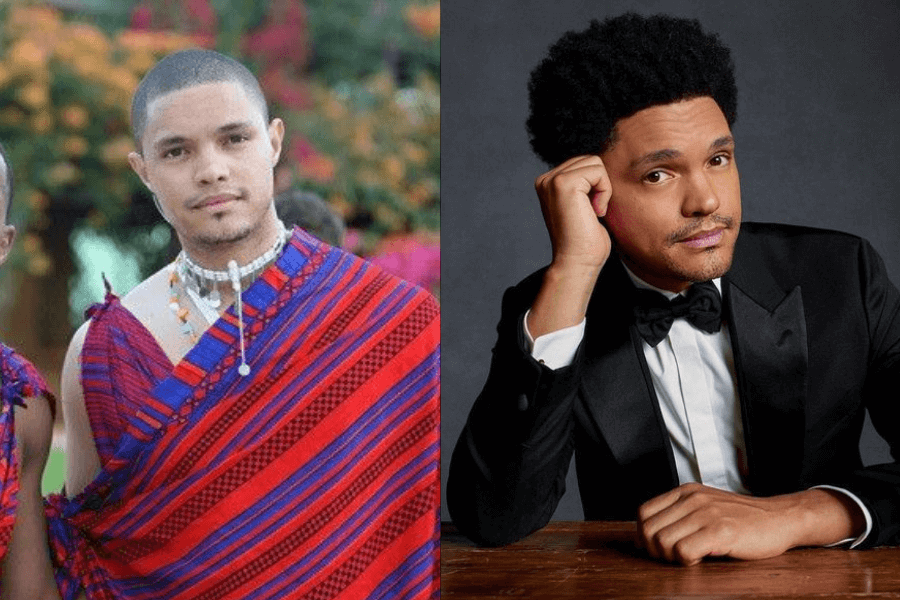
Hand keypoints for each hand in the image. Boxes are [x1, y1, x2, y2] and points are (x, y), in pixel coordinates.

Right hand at [534, 155, 612, 270]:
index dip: (595, 186)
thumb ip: (585, 184)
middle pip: (590, 160)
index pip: (584, 164)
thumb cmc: (585, 241)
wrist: (577, 262)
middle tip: (592, 213)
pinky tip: (595, 212)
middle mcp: (545, 179)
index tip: (588, 212)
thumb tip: (600, 166)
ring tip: (593, 212)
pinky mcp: (563, 183)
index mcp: (547, 184)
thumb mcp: (582, 205)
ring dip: (603, 189)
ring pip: (595, 163)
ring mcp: (552, 180)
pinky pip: (599, 171)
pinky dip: (604, 192)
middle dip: (600, 185)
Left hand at [636, 483, 862, 565]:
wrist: (780, 519)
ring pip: (662, 541)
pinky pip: (683, 550)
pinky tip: (701, 558)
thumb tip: (648, 535)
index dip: (644, 535)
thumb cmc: (742, 519)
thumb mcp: (705, 507)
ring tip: (689, 557)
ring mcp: (706, 513)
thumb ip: (680, 515)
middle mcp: (692, 498)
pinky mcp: (721, 531)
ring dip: (671, 557)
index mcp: (685, 492)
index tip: (657, 549)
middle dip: (655, 550)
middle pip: (649, 529)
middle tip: (673, 557)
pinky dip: (686, 560)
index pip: (644, 513)